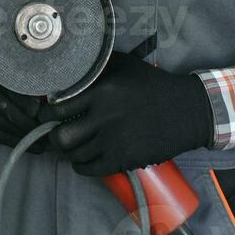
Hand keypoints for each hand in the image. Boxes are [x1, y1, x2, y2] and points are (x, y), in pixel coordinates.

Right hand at [0, 30, 50, 151]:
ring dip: (16, 136)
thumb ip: (17, 65)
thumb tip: (43, 84)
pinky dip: (2, 138)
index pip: (6, 88)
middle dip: (24, 124)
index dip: (23, 102)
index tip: (38, 109)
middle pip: (1, 109)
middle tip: (44, 132)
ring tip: (36, 143)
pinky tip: (18, 143)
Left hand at [35, 51, 213, 176]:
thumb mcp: (126, 65)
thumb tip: (68, 67)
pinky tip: (84, 158)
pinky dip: (81, 166)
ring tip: (74, 144)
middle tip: (58, 133)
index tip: (48, 116)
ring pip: (74, 155)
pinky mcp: (124, 160)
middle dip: (55, 137)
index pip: (56, 109)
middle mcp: (105, 118)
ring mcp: (115, 142)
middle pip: (60, 138)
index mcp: (102, 92)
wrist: (188, 111)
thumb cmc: (154, 85)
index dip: (47, 114)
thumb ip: (96, 65)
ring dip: (70, 151)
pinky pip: (89, 170)